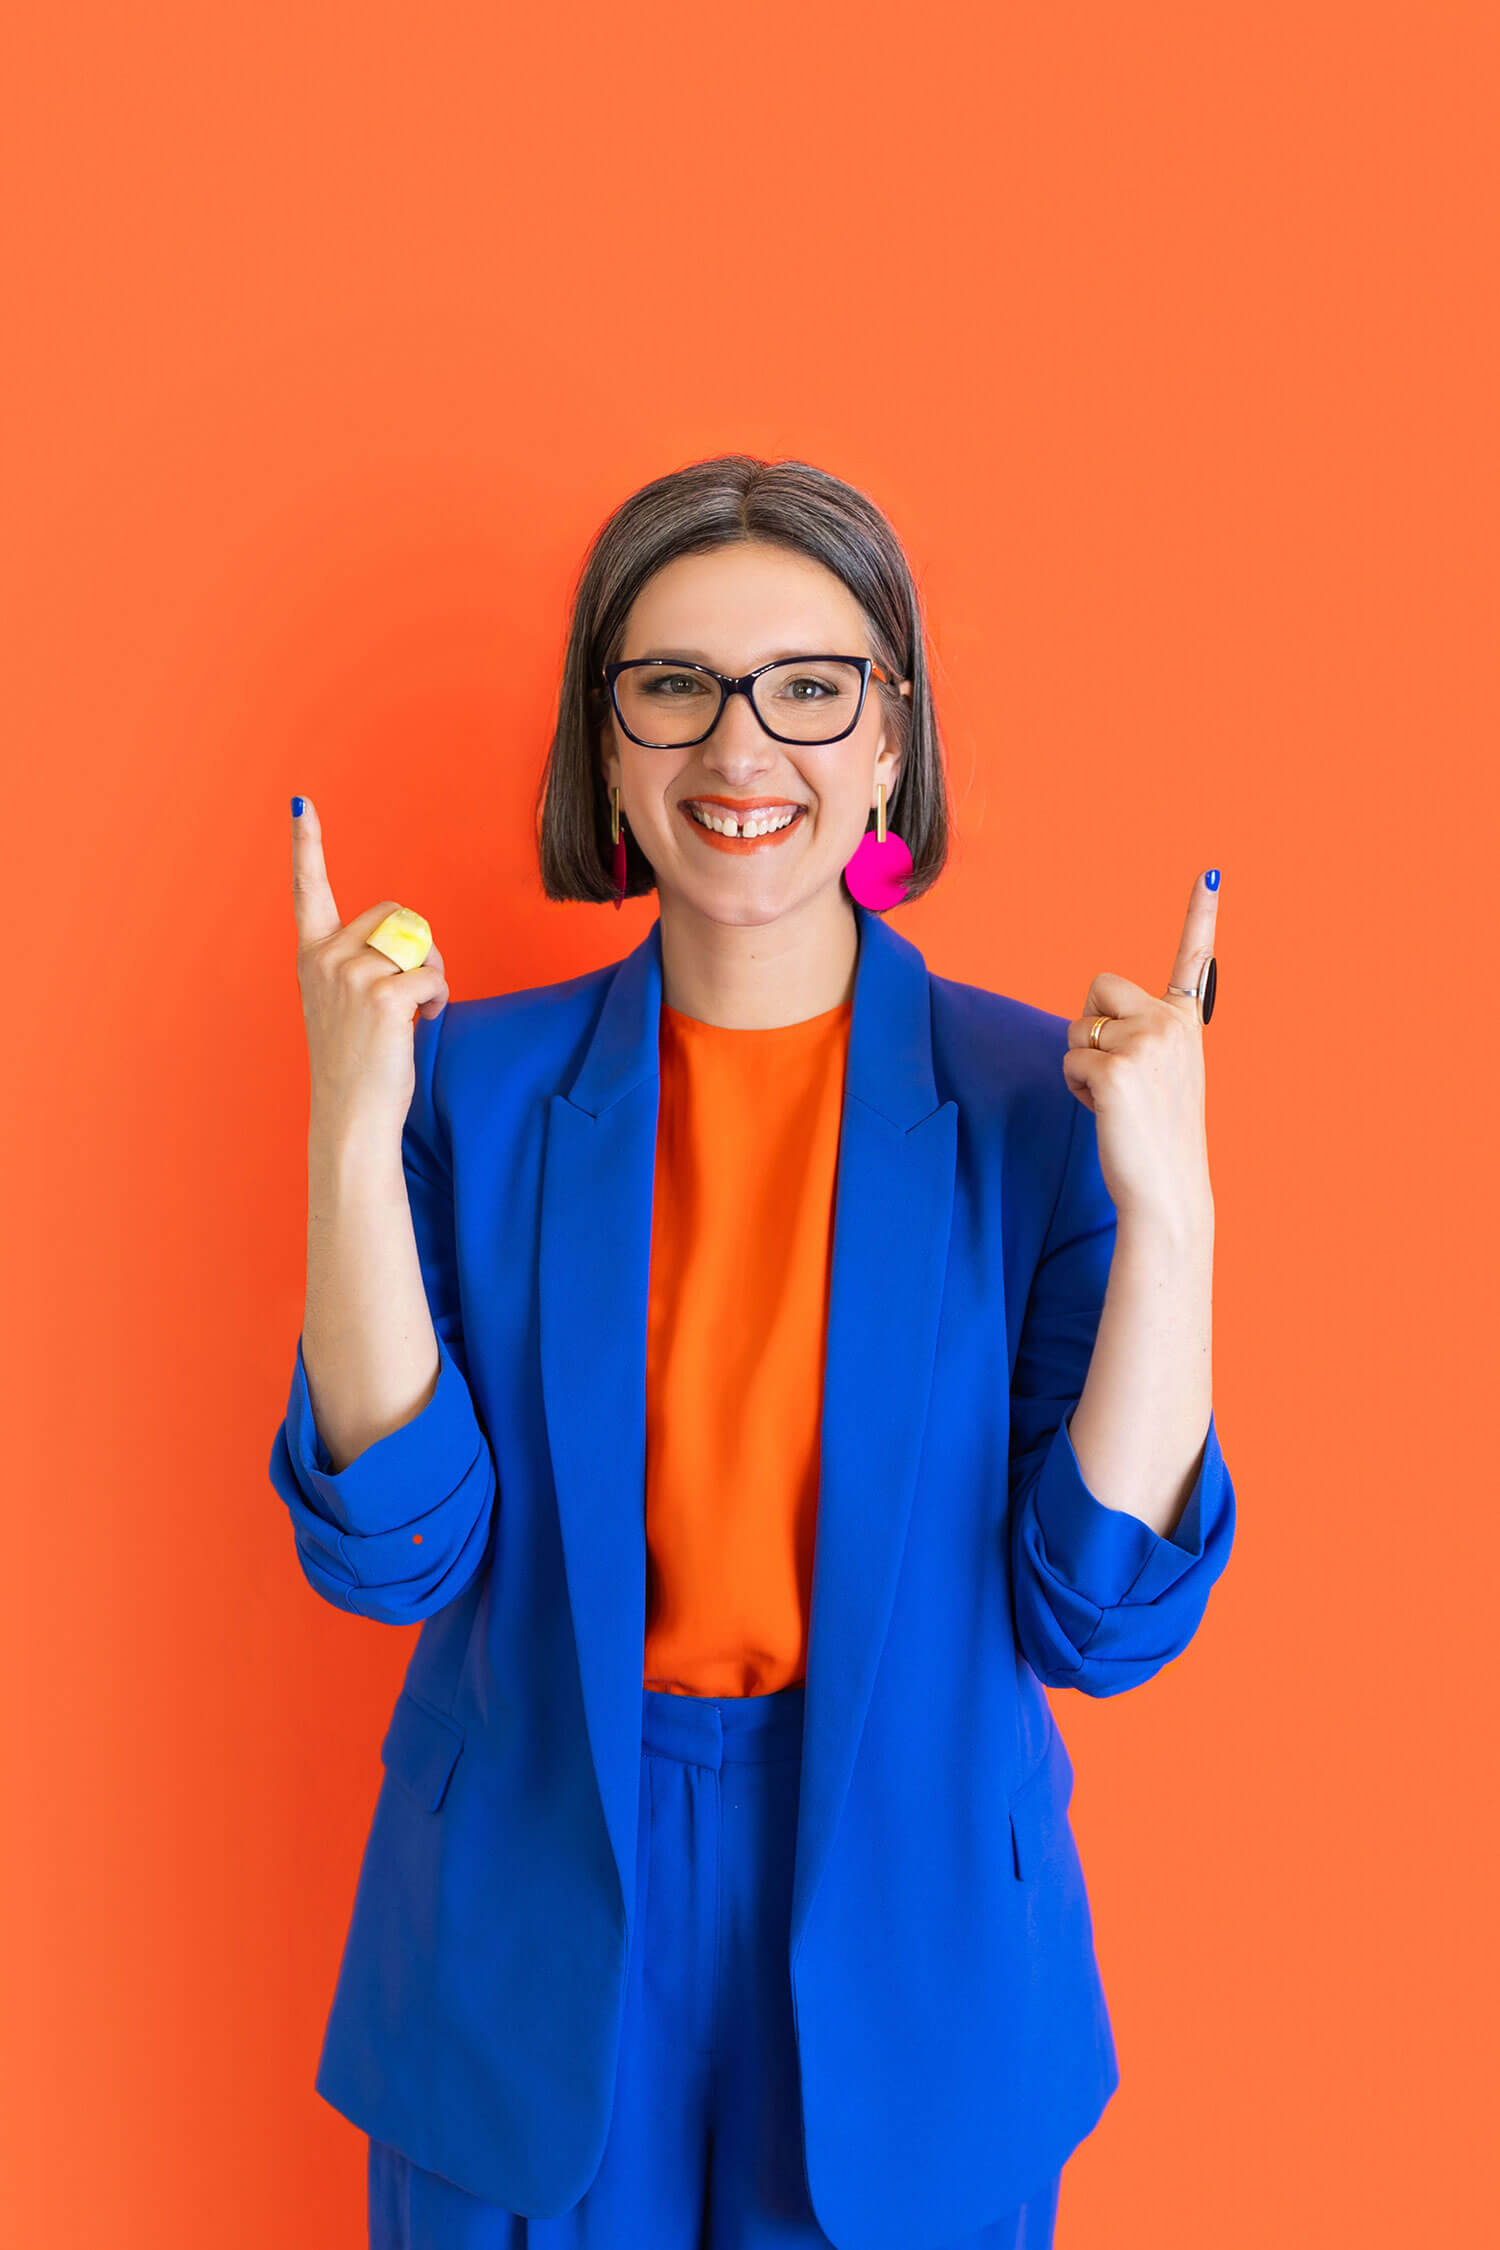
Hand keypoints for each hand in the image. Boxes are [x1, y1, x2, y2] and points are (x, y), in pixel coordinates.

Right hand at [290, 795, 448, 1140]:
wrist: (351, 1114)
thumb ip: (360, 966)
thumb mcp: (345, 1005)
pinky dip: (440, 996)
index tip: (300, 805)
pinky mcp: (382, 995)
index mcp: (311, 956)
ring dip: (432, 974)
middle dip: (417, 945)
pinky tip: (424, 1020)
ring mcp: (351, 976)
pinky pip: (433, 974)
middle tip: (414, 987)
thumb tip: (409, 943)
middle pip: (394, 914)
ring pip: (418, 945)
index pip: (307, 890)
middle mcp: (324, 959)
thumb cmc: (357, 1063)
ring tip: (416, 1010)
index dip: (306, 845)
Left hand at [1062, 868, 1218, 1233]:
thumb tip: (1102, 1025)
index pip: (1194, 958)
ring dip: (1081, 1061)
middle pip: (1098, 985)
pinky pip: (1069, 1059)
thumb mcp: (1164, 1075)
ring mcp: (1147, 1043)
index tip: (1212, 872)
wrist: (1168, 1191)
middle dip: (1090, 1024)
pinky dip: (1074, 1086)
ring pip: (1078, 1025)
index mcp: (1187, 1022)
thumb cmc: (1158, 1136)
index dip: (1202, 912)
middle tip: (1115, 1074)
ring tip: (1114, 1098)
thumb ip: (1144, 1038)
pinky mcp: (1118, 1069)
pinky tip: (1103, 1111)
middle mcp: (1173, 1023)